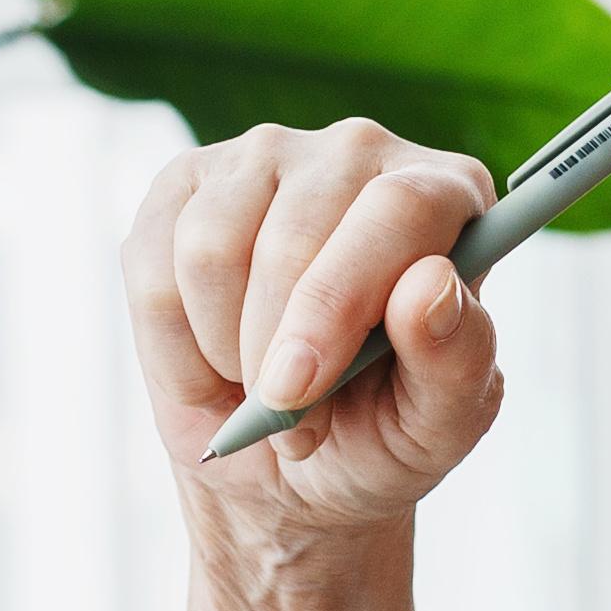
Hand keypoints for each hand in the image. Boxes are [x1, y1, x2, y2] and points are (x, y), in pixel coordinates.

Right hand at [122, 119, 501, 554]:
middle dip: (274, 353)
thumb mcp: (438, 426)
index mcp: (445, 195)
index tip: (297, 389)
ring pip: (211, 250)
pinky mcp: (186, 184)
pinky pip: (153, 268)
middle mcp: (358, 153)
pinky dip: (174, 348)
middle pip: (292, 237)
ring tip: (262, 391)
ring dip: (225, 353)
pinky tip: (213, 363)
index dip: (338, 303)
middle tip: (294, 425)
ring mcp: (266, 157)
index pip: (397, 210)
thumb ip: (457, 360)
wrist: (290, 457)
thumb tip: (431, 285)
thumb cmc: (381, 431)